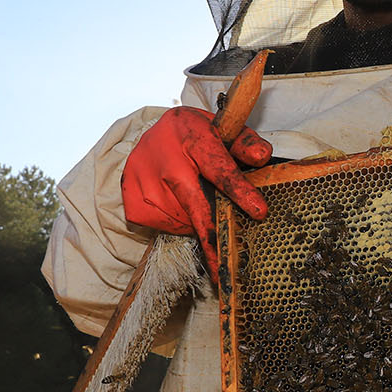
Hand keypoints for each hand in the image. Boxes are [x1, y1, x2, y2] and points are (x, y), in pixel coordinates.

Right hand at [122, 108, 272, 278]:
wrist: (153, 132)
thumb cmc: (195, 136)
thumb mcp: (223, 130)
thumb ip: (245, 144)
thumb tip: (261, 157)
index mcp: (193, 138)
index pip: (219, 169)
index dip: (239, 192)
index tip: (259, 212)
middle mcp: (165, 159)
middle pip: (193, 204)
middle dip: (212, 234)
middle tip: (224, 262)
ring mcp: (144, 177)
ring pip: (178, 218)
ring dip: (195, 222)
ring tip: (200, 204)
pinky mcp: (131, 193)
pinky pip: (160, 223)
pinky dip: (175, 222)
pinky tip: (179, 205)